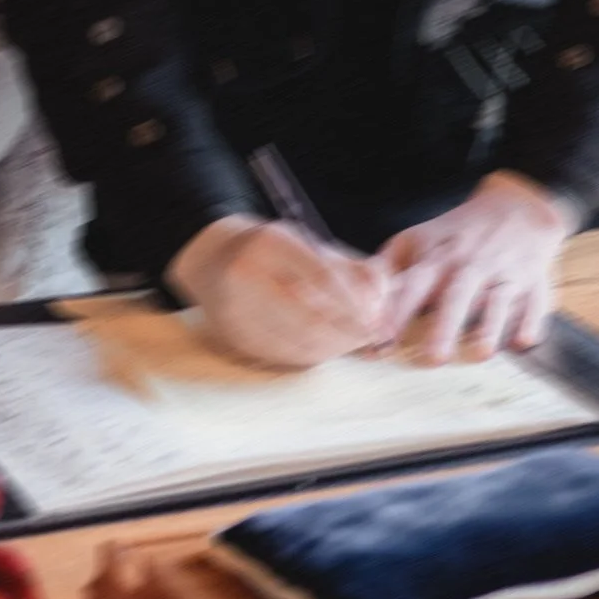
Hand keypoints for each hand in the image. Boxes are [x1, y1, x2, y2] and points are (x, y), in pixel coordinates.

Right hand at [169, 216, 394, 369]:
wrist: (213, 258)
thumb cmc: (274, 252)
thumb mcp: (311, 246)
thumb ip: (354, 269)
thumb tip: (385, 300)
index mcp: (271, 242)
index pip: (324, 277)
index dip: (357, 305)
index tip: (380, 320)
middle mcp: (246, 273)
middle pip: (311, 317)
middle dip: (350, 333)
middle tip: (373, 337)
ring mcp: (235, 307)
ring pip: (297, 341)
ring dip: (334, 347)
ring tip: (354, 342)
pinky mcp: (233, 335)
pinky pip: (281, 355)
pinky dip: (311, 355)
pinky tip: (326, 348)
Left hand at [377, 173, 575, 362]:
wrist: (516, 206)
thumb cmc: (457, 233)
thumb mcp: (418, 240)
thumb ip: (387, 268)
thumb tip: (357, 298)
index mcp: (437, 256)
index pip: (413, 284)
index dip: (397, 312)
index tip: (381, 339)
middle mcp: (470, 264)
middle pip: (456, 294)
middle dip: (445, 325)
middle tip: (433, 360)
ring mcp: (504, 271)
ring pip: (498, 299)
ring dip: (490, 326)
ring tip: (481, 354)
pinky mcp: (534, 278)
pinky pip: (535, 301)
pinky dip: (530, 321)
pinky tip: (522, 342)